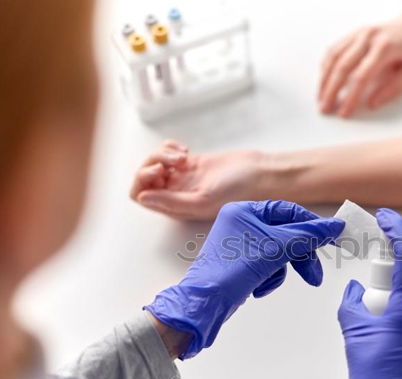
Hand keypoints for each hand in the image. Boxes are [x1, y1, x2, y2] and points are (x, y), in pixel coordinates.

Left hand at [130, 140, 266, 219]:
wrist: (260, 174)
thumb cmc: (239, 192)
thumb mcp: (203, 200)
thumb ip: (171, 202)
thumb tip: (141, 197)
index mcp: (176, 208)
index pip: (140, 195)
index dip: (143, 181)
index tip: (162, 172)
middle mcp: (176, 194)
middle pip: (144, 177)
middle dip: (152, 163)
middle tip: (173, 162)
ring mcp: (183, 178)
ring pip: (155, 162)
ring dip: (163, 153)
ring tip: (183, 155)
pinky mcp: (191, 163)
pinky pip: (166, 153)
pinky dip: (170, 147)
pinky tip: (185, 150)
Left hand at [146, 200, 344, 358]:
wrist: (206, 303)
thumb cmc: (233, 270)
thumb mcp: (277, 248)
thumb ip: (307, 235)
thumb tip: (334, 226)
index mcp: (244, 210)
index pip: (288, 211)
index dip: (311, 225)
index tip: (332, 237)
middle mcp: (241, 223)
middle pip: (286, 234)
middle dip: (299, 256)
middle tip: (314, 274)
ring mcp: (240, 245)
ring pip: (279, 253)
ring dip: (280, 270)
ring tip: (269, 282)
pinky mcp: (241, 264)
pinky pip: (268, 266)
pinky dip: (268, 278)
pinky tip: (258, 288)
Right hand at [319, 14, 401, 116]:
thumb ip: (392, 89)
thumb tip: (372, 104)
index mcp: (385, 47)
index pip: (361, 77)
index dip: (350, 98)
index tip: (344, 113)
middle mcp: (369, 37)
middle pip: (342, 66)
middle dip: (330, 90)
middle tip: (324, 108)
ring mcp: (360, 32)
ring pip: (334, 56)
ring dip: (324, 79)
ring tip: (320, 98)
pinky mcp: (355, 32)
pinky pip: (335, 49)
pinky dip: (326, 65)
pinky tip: (324, 80)